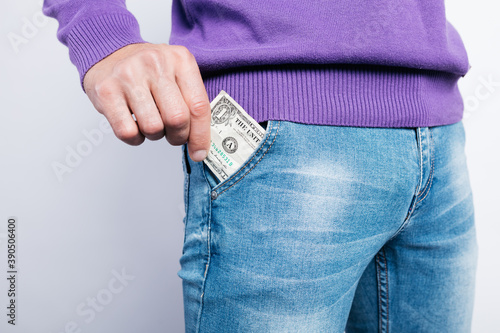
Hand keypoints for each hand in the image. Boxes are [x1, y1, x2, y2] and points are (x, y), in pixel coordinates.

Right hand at [83, 43, 210, 161]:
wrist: (109, 53)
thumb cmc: (148, 70)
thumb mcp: (177, 74)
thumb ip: (192, 103)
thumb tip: (201, 144)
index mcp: (180, 59)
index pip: (199, 106)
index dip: (201, 136)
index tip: (200, 152)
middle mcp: (155, 63)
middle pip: (177, 119)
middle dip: (177, 136)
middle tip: (173, 134)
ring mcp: (128, 76)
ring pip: (153, 128)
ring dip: (154, 135)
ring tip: (151, 122)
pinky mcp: (106, 91)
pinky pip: (127, 132)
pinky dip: (135, 138)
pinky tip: (135, 125)